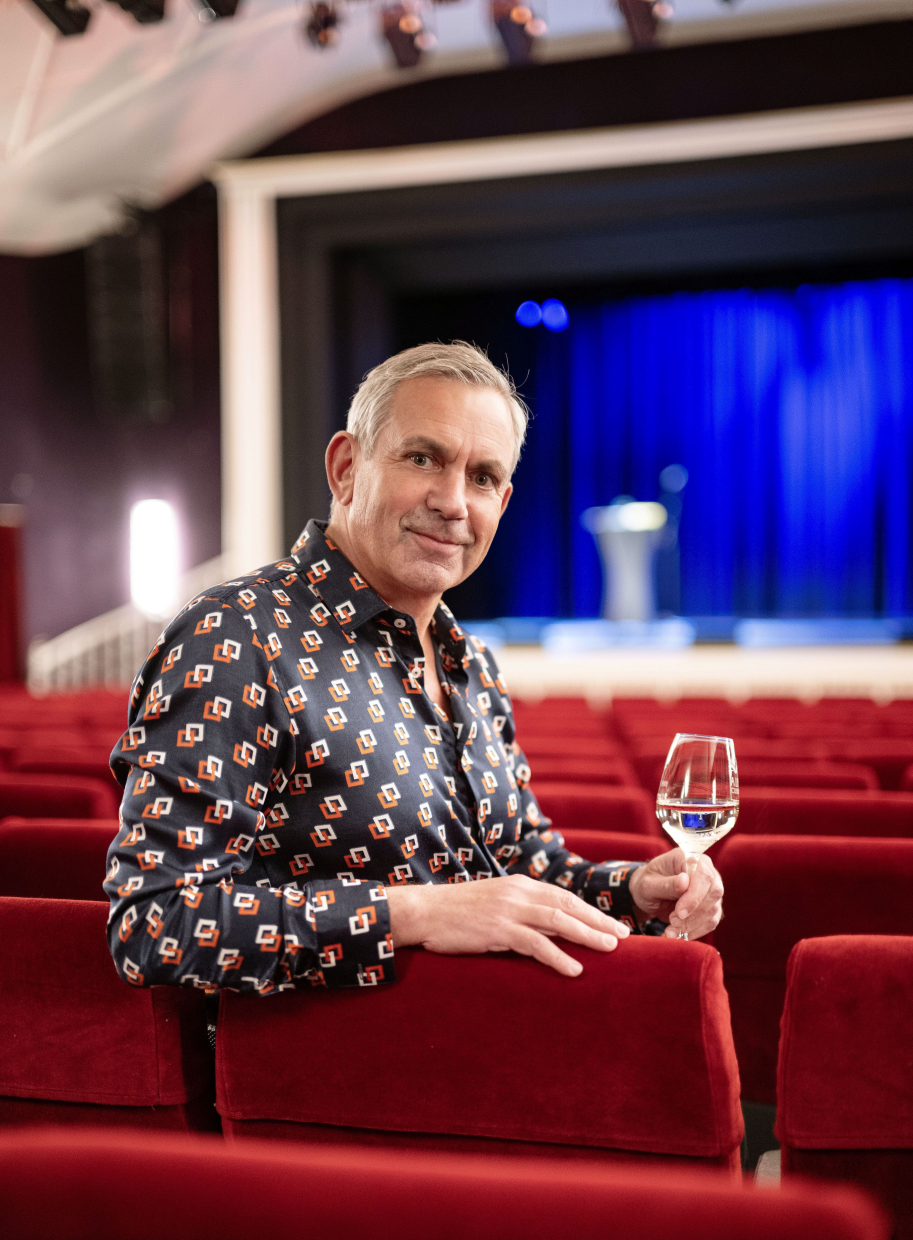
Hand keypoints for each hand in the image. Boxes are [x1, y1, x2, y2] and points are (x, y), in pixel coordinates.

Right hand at [386, 874, 630, 977]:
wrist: (423, 911)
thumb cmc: (456, 912)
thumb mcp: (493, 903)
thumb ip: (519, 910)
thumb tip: (546, 928)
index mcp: (519, 885)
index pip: (563, 896)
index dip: (590, 911)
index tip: (612, 924)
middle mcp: (518, 893)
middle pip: (568, 905)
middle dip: (599, 921)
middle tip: (625, 936)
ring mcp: (508, 910)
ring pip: (558, 921)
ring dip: (588, 935)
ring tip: (611, 949)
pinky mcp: (498, 929)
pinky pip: (535, 944)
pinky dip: (558, 956)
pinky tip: (575, 969)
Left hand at [628, 849, 722, 939]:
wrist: (648, 895)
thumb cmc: (647, 884)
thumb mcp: (648, 884)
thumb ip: (666, 884)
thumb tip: (685, 881)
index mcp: (690, 857)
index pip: (704, 875)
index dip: (694, 896)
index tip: (679, 912)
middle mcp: (706, 870)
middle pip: (714, 892)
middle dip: (694, 912)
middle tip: (672, 921)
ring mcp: (711, 889)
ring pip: (713, 909)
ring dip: (692, 924)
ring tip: (670, 931)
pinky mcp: (711, 906)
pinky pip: (710, 921)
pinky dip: (695, 931)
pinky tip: (678, 934)